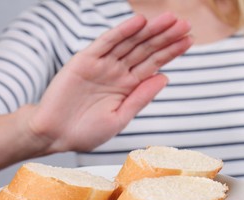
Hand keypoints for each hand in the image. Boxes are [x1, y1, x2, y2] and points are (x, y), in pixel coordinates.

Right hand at [28, 13, 191, 152]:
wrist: (55, 135)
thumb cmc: (85, 132)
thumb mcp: (119, 118)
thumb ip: (140, 97)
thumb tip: (165, 77)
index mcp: (127, 87)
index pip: (153, 65)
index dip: (171, 52)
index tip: (188, 40)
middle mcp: (117, 72)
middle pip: (146, 50)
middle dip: (165, 37)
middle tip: (184, 24)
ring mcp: (102, 65)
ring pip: (130, 43)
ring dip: (149, 31)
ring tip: (170, 20)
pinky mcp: (85, 60)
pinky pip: (106, 43)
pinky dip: (122, 32)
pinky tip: (139, 23)